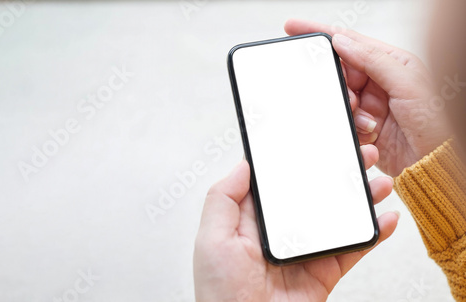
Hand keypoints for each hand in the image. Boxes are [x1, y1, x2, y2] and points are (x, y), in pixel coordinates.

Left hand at [193, 145, 397, 301]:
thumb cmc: (221, 290)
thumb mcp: (212, 238)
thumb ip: (224, 198)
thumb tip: (244, 164)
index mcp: (254, 219)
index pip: (280, 182)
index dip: (298, 161)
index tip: (317, 140)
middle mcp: (282, 231)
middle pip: (315, 195)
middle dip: (338, 173)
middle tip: (360, 153)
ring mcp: (306, 250)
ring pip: (339, 217)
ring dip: (362, 199)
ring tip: (380, 180)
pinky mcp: (324, 272)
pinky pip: (353, 250)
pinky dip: (373, 235)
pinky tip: (387, 218)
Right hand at [285, 19, 449, 176]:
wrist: (434, 162)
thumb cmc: (434, 121)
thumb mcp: (407, 82)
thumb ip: (373, 60)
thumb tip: (342, 42)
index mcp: (390, 62)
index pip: (349, 42)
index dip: (320, 34)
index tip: (294, 28)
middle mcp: (377, 81)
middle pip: (340, 73)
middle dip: (339, 86)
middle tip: (351, 101)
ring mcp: (369, 103)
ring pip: (339, 98)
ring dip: (350, 111)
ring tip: (370, 122)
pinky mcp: (363, 125)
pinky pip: (343, 120)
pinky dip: (353, 127)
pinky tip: (371, 133)